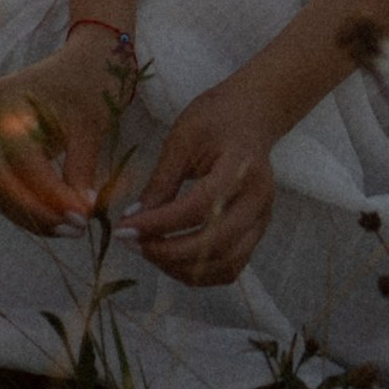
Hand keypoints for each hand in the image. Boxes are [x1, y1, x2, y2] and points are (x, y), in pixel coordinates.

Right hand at [0, 30, 136, 235]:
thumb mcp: (90, 125)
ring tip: (72, 228)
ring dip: (35, 214)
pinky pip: (11, 184)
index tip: (83, 218)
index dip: (51, 195)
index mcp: (6, 101)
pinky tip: (61, 216)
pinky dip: (34, 204)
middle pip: (3, 181)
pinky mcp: (4, 146)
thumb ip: (80, 170)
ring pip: (3, 190)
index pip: (24, 162)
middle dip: (39, 212)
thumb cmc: (94, 79)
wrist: (93, 55)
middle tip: (76, 229)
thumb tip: (79, 215)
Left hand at [116, 74, 274, 287]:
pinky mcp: (257, 233)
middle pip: (215, 244)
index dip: (160, 223)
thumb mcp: (181, 139)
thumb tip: (134, 219)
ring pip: (225, 264)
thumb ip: (161, 181)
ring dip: (182, 267)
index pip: (199, 207)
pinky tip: (171, 257)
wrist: (250, 116)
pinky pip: (230, 267)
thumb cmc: (214, 119)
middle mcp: (259, 200)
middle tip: (131, 243)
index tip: (125, 228)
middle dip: (167, 251)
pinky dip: (200, 272)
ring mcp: (262, 221)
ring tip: (148, 251)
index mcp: (241, 168)